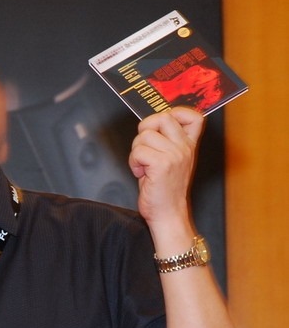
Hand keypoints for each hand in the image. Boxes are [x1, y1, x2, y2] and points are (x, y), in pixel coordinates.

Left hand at [129, 107, 204, 229]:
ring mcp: (175, 155)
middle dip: (145, 130)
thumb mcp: (170, 162)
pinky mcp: (162, 165)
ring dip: (136, 151)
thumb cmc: (164, 191)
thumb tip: (148, 127)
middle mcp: (185, 148)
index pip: (193, 117)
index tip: (161, 127)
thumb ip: (164, 143)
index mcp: (189, 146)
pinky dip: (134, 162)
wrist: (168, 215)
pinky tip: (141, 174)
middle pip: (162, 117)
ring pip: (145, 135)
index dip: (176, 113)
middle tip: (143, 148)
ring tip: (143, 166)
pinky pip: (138, 151)